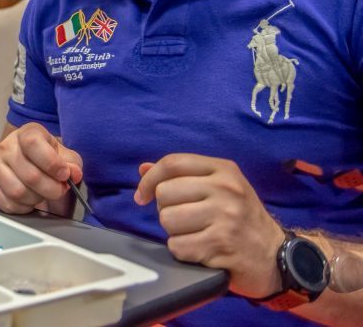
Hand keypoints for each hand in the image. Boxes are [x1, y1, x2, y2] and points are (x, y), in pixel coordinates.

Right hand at [0, 123, 82, 214]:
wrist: (24, 161)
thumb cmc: (46, 158)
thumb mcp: (63, 155)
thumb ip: (72, 163)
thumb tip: (74, 173)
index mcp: (26, 134)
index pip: (33, 144)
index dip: (52, 163)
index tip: (64, 175)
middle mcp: (6, 146)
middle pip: (30, 175)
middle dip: (51, 189)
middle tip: (59, 190)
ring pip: (18, 192)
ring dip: (36, 199)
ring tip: (42, 193)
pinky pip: (7, 203)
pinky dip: (23, 207)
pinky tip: (29, 199)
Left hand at [134, 153, 285, 297]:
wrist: (277, 257)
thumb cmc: (241, 220)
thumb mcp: (219, 189)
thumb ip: (182, 176)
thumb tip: (143, 168)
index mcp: (224, 170)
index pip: (172, 163)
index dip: (150, 180)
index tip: (143, 195)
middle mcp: (226, 189)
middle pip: (165, 193)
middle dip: (167, 211)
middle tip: (188, 221)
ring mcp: (226, 217)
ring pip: (168, 220)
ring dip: (176, 233)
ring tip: (198, 235)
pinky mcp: (221, 245)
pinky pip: (178, 246)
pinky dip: (184, 252)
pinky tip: (203, 252)